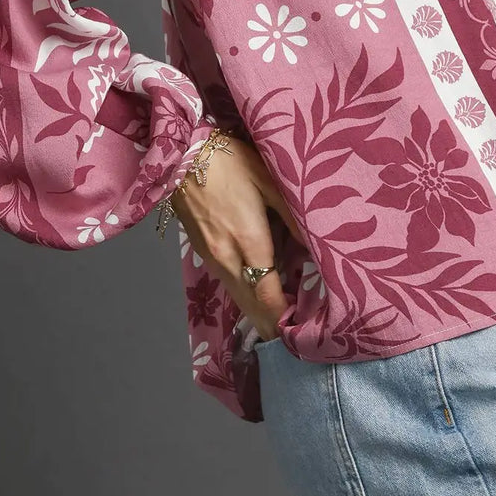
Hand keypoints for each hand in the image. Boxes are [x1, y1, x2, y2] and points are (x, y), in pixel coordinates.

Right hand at [171, 135, 306, 342]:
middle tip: (294, 341)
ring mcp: (212, 257)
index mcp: (249, 241)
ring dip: (257, 315)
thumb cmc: (229, 161)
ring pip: (237, 297)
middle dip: (271, 325)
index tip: (302, 331)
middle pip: (251, 304)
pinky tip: (255, 302)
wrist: (182, 154)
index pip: (269, 293)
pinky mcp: (203, 251)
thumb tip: (314, 247)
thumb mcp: (269, 182)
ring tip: (278, 330)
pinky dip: (244, 298)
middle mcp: (228, 257)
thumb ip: (292, 217)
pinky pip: (227, 284)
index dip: (284, 315)